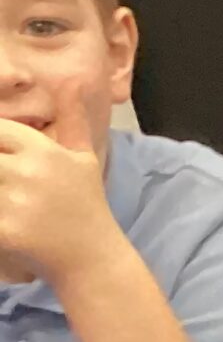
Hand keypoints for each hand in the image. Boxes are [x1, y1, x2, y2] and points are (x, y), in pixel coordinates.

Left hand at [0, 99, 116, 286]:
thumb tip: (72, 81)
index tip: (7, 161)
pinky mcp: (6, 231)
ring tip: (7, 195)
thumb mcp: (83, 159)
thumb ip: (71, 120)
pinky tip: (7, 220)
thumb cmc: (85, 206)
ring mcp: (15, 202)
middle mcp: (28, 172)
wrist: (94, 260)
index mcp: (41, 150)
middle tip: (6, 180)